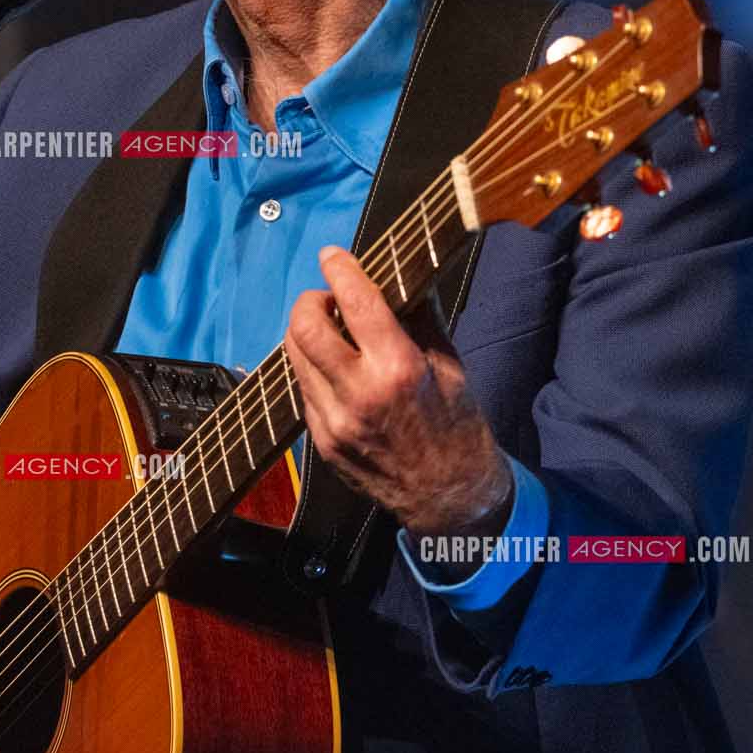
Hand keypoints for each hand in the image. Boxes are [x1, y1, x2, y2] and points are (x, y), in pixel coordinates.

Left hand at [284, 246, 513, 539]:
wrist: (449, 498)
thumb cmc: (458, 426)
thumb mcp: (450, 367)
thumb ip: (419, 320)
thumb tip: (399, 276)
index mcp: (399, 369)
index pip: (356, 303)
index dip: (339, 269)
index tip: (332, 254)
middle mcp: (360, 394)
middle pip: (306, 327)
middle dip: (309, 301)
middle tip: (326, 299)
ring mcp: (335, 421)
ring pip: (295, 356)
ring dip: (305, 332)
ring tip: (328, 330)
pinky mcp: (322, 442)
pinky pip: (303, 389)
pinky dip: (312, 368)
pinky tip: (333, 368)